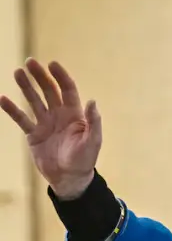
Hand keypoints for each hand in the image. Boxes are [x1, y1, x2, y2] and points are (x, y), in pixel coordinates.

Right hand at [1, 58, 101, 198]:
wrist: (69, 178)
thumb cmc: (84, 160)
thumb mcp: (93, 141)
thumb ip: (93, 121)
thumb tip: (92, 101)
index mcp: (75, 114)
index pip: (67, 90)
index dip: (61, 77)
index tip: (52, 64)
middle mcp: (59, 115)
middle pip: (49, 91)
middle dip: (40, 76)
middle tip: (30, 62)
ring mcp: (45, 123)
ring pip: (33, 100)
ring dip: (26, 87)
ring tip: (17, 72)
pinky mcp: (33, 134)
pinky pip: (21, 119)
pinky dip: (12, 110)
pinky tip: (3, 98)